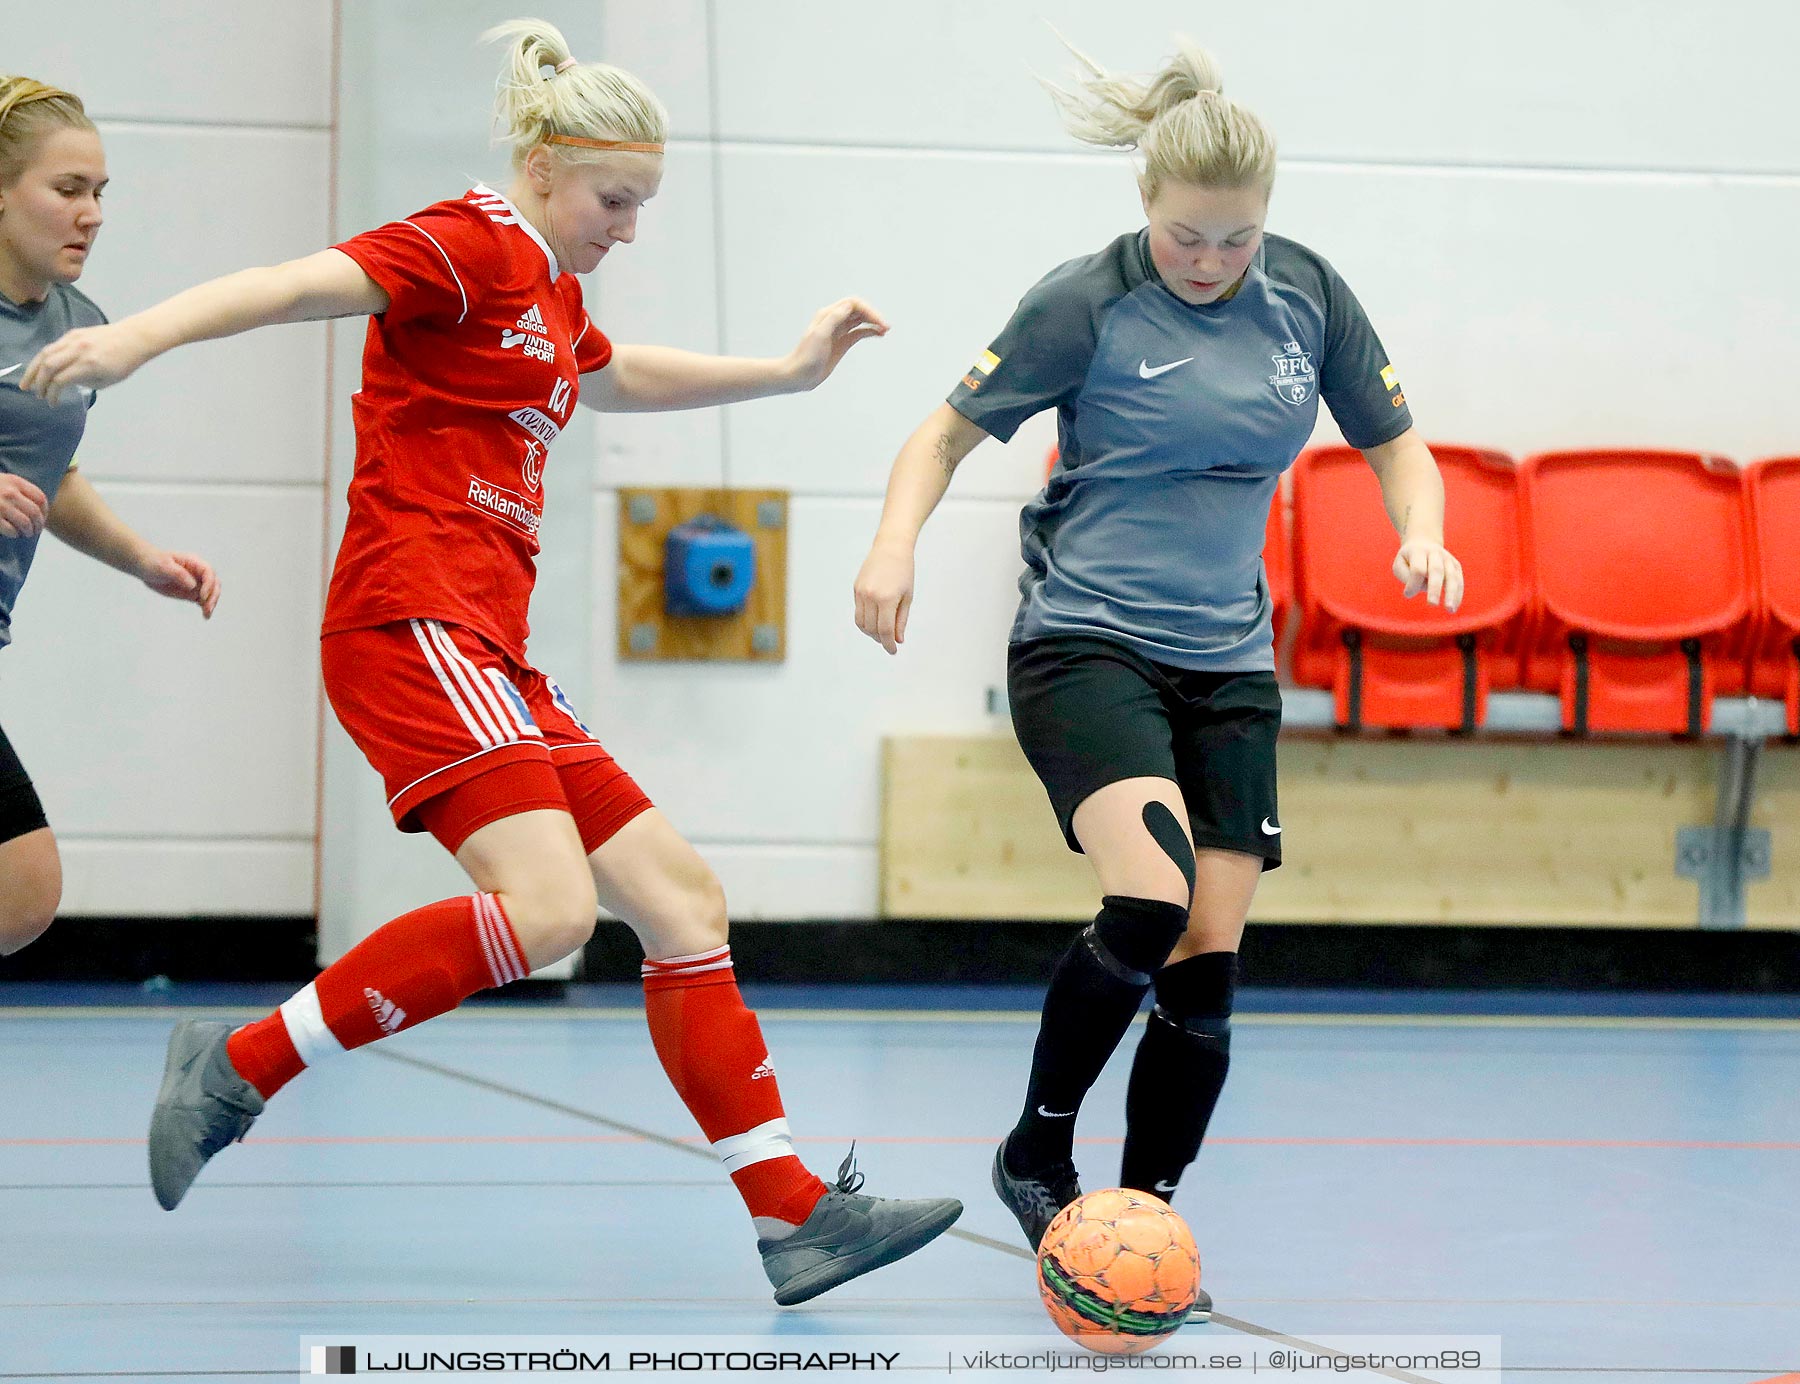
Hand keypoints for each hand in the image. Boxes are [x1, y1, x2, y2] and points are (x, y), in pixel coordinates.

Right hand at [0, 473, 48, 537]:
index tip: (43, 518)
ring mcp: (0, 505)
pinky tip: (14, 533)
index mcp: (15, 482)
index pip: (40, 498)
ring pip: (25, 523)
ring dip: (29, 531)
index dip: (45, 511)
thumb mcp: (5, 480)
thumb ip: (21, 489)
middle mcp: (10, 493)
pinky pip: (10, 529)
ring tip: (27, 533)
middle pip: (34, 512)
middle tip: (36, 530)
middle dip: (39, 524)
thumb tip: (40, 508)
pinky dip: (15, 534)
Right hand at [20, 321, 152, 405]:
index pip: (61, 380)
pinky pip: (52, 346)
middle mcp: (78, 350)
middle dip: (38, 382)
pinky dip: (43, 358)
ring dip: (33, 369)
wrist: (134, 337)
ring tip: (27, 382)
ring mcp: (74, 339)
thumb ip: (85, 383)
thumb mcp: (108, 380)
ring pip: (45, 353)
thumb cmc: (125, 362)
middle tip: (34, 394)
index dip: (52, 394)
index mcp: (89, 364)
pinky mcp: (72, 333)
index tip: (52, 403)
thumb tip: (66, 383)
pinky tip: (39, 368)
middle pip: (48, 366)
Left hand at [139, 550, 219, 617]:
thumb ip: (179, 574)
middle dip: (213, 596)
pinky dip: (205, 607)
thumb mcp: (163, 566)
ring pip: (211, 593)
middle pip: (214, 583)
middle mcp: (198, 572)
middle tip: (207, 609)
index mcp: (194, 562)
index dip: (208, 584)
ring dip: (211, 604)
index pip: (208, 572)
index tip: (202, 596)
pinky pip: (203, 600)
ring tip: (206, 615)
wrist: (145, 567)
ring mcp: (196, 582)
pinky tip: (204, 615)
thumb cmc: (154, 562)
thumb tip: (193, 585)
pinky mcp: (192, 592)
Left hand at [784, 297, 888, 390]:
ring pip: (860, 321)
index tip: (878, 322)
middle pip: (859, 310)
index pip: (853, 304)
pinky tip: (878, 335)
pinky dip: (870, 332)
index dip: (868, 310)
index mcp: (828, 314)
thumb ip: (834, 318)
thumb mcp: (820, 334)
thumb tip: (849, 305)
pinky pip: (859, 333)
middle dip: (873, 316)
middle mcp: (834, 320)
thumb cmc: (806, 356)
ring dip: (873, 323)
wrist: (799, 375)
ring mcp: (839, 332)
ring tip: (885, 330)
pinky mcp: (842, 343)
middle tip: (886, 326)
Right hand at [853, 539, 914, 654]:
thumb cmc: (904, 571)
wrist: (891, 548)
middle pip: (872, 629)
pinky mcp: (856, 589)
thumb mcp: (907, 597)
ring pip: (861, 623)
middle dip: (880, 639)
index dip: (888, 644)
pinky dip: (865, 621)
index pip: (885, 630)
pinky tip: (875, 620)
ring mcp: (861, 593)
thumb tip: (897, 639)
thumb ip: (901, 620)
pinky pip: (858, 612)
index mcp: (886, 599)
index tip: (893, 650)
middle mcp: (871, 596)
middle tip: (889, 641)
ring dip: (870, 632)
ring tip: (881, 632)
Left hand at [1392, 538, 1462, 610]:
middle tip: (1432, 604)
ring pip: (1452, 576)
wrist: (1424, 543)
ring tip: (1450, 610)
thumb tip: (1415, 589)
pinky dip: (1458, 594)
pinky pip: (1459, 580)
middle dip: (1434, 588)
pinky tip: (1454, 607)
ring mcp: (1448, 559)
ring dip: (1452, 593)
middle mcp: (1435, 553)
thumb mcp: (1399, 565)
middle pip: (1436, 570)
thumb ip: (1405, 576)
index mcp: (1418, 551)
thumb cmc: (1408, 560)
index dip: (1413, 583)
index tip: (1407, 594)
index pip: (1418, 569)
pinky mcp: (1456, 566)